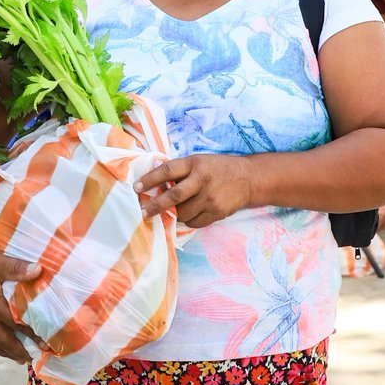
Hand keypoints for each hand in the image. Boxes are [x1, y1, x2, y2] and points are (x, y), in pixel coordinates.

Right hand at [0, 232, 43, 364]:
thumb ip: (19, 268)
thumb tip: (39, 270)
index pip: (17, 326)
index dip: (32, 335)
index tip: (45, 343)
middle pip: (4, 342)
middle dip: (19, 352)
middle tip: (34, 358)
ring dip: (6, 352)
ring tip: (20, 358)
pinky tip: (1, 345)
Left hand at [134, 154, 253, 228]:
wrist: (249, 179)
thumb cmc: (218, 168)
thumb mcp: (199, 161)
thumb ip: (180, 171)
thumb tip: (154, 183)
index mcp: (195, 164)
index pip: (167, 171)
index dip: (150, 179)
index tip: (136, 187)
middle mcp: (202, 181)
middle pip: (174, 197)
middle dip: (155, 206)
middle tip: (143, 212)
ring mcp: (210, 198)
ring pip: (183, 213)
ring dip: (174, 214)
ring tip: (174, 210)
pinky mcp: (217, 213)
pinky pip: (194, 222)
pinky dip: (188, 220)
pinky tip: (190, 212)